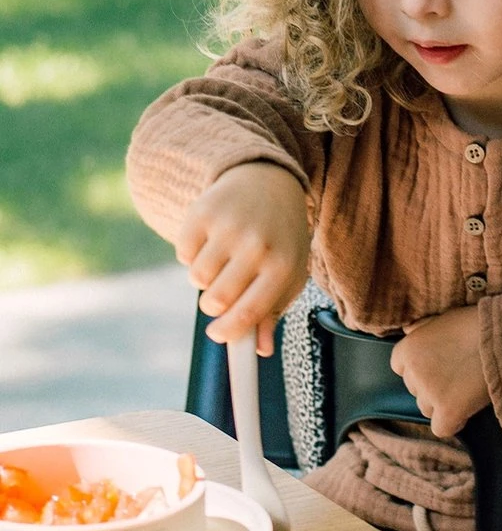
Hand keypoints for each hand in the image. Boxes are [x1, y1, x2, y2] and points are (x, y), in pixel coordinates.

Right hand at [176, 162, 310, 354]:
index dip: (228, 331)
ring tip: (222, 260)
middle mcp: (258, 246)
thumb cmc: (280, 237)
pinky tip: (212, 240)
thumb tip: (260, 350)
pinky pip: (183, 253)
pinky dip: (191, 254)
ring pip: (197, 278)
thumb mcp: (288, 272)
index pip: (249, 312)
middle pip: (217, 300)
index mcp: (283, 266)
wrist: (269, 181)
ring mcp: (229, 227)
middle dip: (214, 305)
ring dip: (204, 277)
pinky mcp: (204, 212)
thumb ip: (272, 312)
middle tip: (221, 294)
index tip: (217, 335)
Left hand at [391, 306, 486, 437]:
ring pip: (426, 408)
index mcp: (408, 348)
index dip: (420, 367)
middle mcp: (413, 373)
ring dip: (442, 403)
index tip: (440, 364)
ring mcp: (429, 394)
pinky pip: (441, 428)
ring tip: (465, 390)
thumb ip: (423, 328)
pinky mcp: (448, 411)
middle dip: (432, 385)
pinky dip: (453, 422)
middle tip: (457, 375)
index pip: (400, 367)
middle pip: (415, 389)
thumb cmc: (476, 324)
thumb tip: (407, 331)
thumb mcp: (444, 318)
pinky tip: (467, 410)